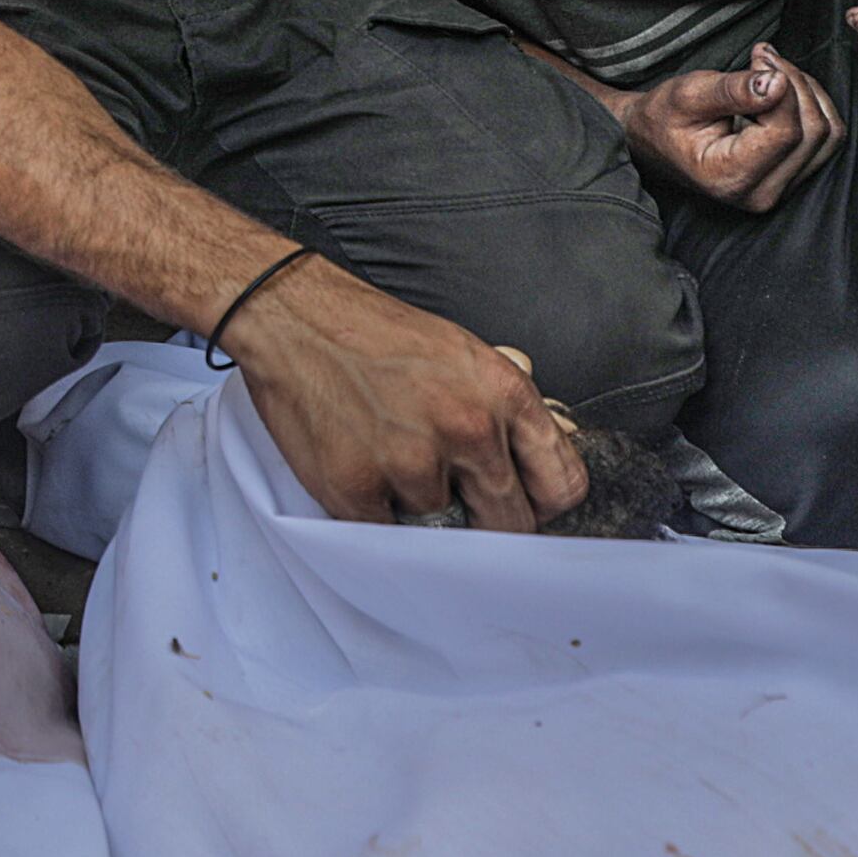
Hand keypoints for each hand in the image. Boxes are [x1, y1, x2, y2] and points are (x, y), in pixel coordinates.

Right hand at [226, 254, 588, 527]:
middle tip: (458, 499)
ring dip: (421, 509)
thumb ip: (507, 415)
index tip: (525, 506)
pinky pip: (388, 537)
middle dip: (488, 521)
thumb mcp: (465, 356)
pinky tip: (363, 468)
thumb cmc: (375, 335)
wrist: (296, 319)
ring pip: (444, 531)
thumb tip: (537, 465)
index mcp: (503, 394)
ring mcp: (413, 463)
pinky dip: (377, 514)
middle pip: (511, 524)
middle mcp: (468, 429)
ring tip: (392, 460)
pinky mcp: (358, 489)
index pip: (561, 485)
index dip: (542, 503)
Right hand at [610, 46, 845, 209]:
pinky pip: (828, 139)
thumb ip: (732, 90)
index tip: (758, 59)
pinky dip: (814, 104)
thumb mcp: (687, 95)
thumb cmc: (664, 118)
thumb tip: (776, 83)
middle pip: (813, 132)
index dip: (782, 86)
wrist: (654, 140)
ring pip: (828, 134)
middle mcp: (761, 194)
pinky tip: (784, 90)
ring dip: (808, 92)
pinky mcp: (793, 178)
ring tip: (772, 73)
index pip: (785, 131)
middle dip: (796, 83)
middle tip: (763, 58)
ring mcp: (780, 190)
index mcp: (730, 178)